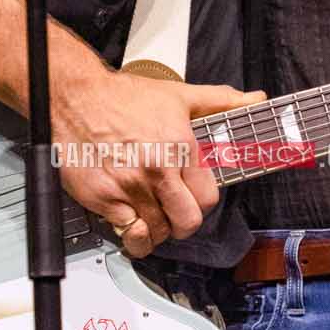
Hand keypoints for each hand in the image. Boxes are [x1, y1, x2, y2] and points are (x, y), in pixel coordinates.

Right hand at [51, 70, 259, 257]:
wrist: (75, 98)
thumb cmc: (123, 97)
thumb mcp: (179, 95)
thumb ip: (221, 101)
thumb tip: (254, 100)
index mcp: (180, 148)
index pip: (207, 198)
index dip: (201, 201)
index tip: (193, 197)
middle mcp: (157, 171)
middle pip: (186, 222)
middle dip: (183, 222)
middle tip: (174, 213)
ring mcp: (130, 187)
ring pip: (157, 232)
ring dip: (158, 231)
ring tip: (153, 217)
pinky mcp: (103, 198)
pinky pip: (127, 233)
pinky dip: (132, 234)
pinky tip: (131, 222)